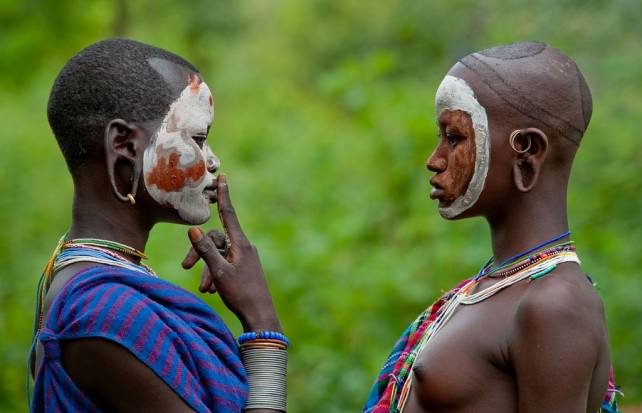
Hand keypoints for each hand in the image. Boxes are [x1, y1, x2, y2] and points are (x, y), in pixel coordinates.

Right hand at [182, 174, 280, 332]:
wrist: (261, 316)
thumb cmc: (241, 294)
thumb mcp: (219, 271)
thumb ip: (205, 250)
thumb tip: (193, 228)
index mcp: (241, 243)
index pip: (228, 214)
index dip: (224, 195)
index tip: (223, 177)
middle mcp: (245, 247)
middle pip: (216, 240)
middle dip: (200, 253)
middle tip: (186, 268)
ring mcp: (246, 258)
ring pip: (219, 255)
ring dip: (208, 270)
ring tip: (205, 290)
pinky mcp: (245, 268)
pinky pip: (226, 264)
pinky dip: (216, 275)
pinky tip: (213, 291)